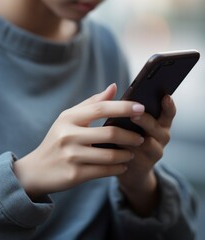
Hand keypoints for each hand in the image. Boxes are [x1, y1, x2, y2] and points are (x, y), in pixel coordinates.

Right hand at [13, 84, 144, 198]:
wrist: (36, 169)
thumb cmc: (57, 139)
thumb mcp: (69, 119)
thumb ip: (92, 103)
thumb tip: (113, 87)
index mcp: (69, 118)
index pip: (100, 108)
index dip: (123, 107)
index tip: (141, 107)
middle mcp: (69, 136)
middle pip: (110, 133)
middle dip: (131, 136)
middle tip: (141, 138)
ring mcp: (71, 156)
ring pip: (110, 155)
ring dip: (126, 154)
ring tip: (132, 152)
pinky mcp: (75, 175)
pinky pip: (104, 171)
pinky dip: (118, 168)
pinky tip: (123, 166)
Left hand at [118, 95, 176, 215]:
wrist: (127, 167)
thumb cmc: (127, 138)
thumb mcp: (129, 122)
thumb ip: (123, 107)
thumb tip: (112, 86)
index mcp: (158, 123)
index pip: (168, 113)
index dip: (168, 106)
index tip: (165, 97)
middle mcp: (161, 136)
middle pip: (156, 127)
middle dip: (145, 120)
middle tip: (134, 114)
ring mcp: (154, 152)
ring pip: (146, 143)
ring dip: (132, 137)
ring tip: (119, 131)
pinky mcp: (143, 165)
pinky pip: (134, 156)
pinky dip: (123, 150)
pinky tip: (111, 146)